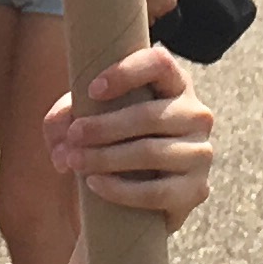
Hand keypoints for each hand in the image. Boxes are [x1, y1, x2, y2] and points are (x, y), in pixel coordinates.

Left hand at [44, 45, 212, 229]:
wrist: (133, 200)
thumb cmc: (110, 143)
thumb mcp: (87, 119)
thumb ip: (65, 117)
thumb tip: (61, 138)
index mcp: (175, 85)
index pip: (160, 63)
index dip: (126, 72)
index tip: (92, 90)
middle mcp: (196, 114)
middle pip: (150, 115)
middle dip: (104, 126)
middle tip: (73, 136)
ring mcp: (201, 153)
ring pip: (151, 152)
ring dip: (106, 158)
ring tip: (73, 161)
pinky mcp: (196, 190)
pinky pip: (157, 192)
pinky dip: (120, 190)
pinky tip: (94, 184)